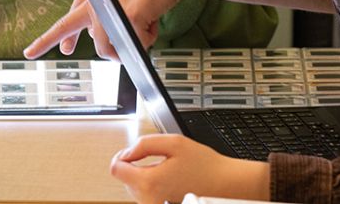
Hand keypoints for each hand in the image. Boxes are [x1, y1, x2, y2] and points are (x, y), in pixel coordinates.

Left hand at [23, 0, 182, 59]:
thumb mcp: (124, 0)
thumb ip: (113, 21)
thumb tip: (114, 49)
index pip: (66, 22)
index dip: (47, 39)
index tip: (29, 52)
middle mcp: (97, 3)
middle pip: (101, 47)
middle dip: (120, 51)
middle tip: (136, 36)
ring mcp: (110, 9)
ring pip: (117, 50)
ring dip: (137, 41)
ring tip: (147, 18)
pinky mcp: (127, 15)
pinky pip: (138, 44)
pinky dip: (150, 36)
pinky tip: (153, 15)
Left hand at [110, 134, 269, 203]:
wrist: (223, 185)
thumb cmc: (204, 165)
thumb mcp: (175, 142)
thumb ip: (145, 144)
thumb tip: (127, 152)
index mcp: (149, 182)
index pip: (116, 168)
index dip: (123, 155)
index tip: (134, 152)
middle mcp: (148, 200)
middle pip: (124, 178)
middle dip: (136, 164)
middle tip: (156, 157)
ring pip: (134, 187)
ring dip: (143, 174)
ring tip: (165, 168)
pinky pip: (145, 195)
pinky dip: (151, 184)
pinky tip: (167, 178)